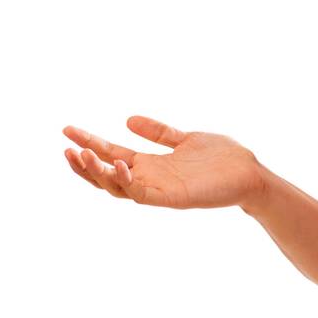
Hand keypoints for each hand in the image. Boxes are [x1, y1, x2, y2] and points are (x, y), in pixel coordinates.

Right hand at [62, 116, 265, 209]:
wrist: (251, 174)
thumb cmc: (222, 159)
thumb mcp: (185, 139)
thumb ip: (158, 132)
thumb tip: (128, 119)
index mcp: (151, 164)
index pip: (111, 154)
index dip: (89, 143)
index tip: (66, 129)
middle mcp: (150, 178)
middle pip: (106, 175)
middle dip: (84, 164)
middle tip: (67, 148)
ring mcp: (159, 189)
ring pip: (117, 187)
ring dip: (97, 173)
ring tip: (81, 155)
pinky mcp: (172, 198)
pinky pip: (141, 194)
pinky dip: (126, 182)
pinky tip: (118, 164)